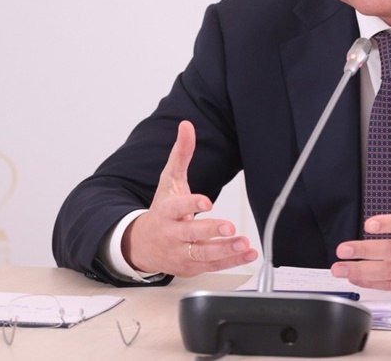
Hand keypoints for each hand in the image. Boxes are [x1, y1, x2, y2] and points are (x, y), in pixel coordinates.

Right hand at [123, 120, 257, 275]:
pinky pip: (212, 265)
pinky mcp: (192, 266)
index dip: (191, 204)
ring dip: (225, 250)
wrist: (142, 245)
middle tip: (229, 227)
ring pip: (204, 254)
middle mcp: (173, 234)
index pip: (177, 207)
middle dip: (210, 231)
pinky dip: (231, 261)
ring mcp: (182, 253)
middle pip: (191, 234)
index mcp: (166, 212)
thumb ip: (180, 154)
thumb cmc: (160, 210)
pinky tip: (248, 254)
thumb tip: (187, 125)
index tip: (207, 201)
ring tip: (243, 244)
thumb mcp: (169, 180)